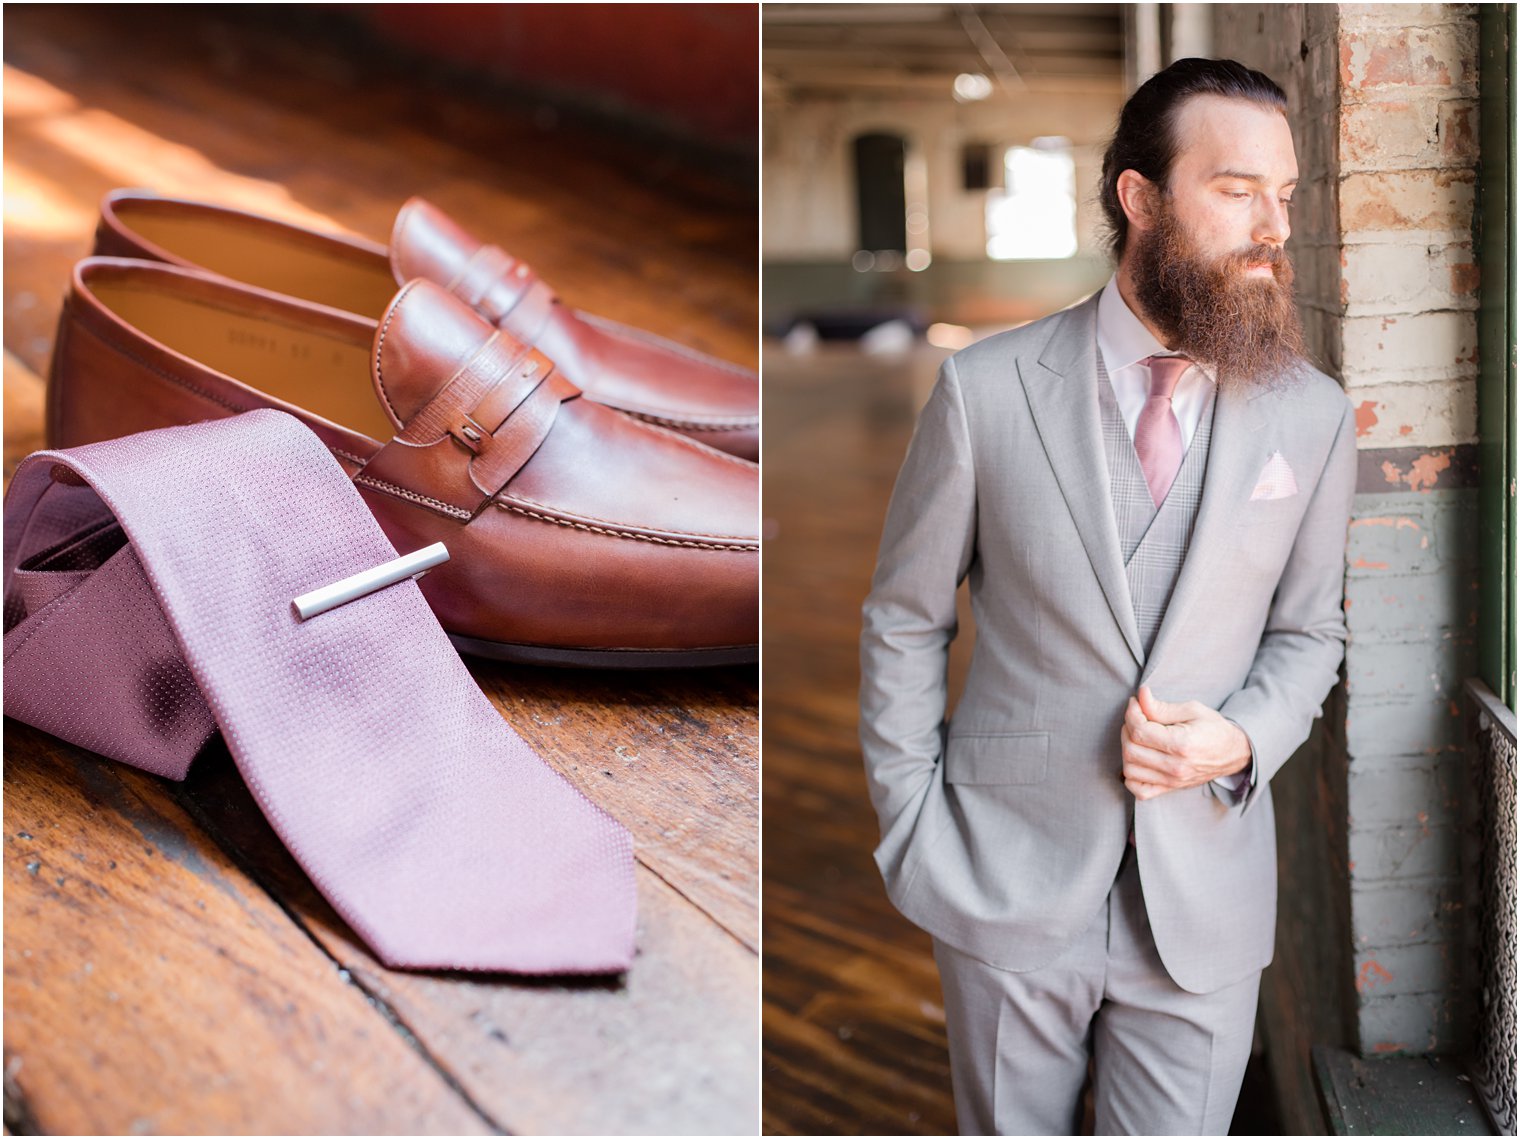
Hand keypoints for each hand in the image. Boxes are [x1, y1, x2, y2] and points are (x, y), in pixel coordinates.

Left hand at [1121, 686, 1251, 800]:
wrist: (1234, 752)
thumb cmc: (1214, 728)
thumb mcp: (1192, 710)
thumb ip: (1162, 706)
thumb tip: (1140, 695)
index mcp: (1182, 744)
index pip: (1140, 731)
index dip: (1132, 713)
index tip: (1136, 703)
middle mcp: (1175, 766)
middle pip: (1131, 749)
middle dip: (1127, 728)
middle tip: (1137, 717)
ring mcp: (1172, 781)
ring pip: (1130, 769)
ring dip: (1127, 749)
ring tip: (1138, 736)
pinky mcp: (1170, 788)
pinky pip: (1140, 790)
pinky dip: (1131, 777)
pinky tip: (1139, 759)